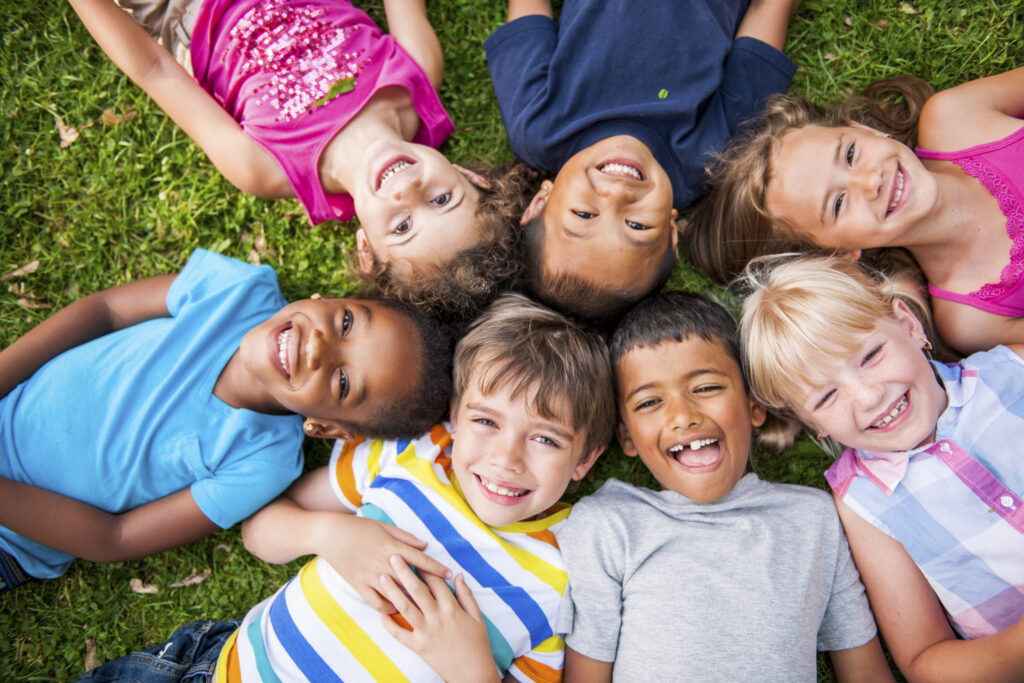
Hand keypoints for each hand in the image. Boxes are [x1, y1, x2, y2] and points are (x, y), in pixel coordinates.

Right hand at [317, 514, 450, 613]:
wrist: (329, 535)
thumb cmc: (359, 528)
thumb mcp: (384, 527)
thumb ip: (405, 538)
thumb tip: (425, 545)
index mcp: (391, 547)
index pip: (420, 560)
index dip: (436, 567)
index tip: (449, 574)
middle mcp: (383, 563)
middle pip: (411, 580)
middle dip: (428, 589)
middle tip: (442, 597)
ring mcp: (370, 576)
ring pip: (395, 595)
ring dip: (409, 602)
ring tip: (423, 608)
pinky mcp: (359, 586)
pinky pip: (377, 603)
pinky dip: (388, 608)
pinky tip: (397, 609)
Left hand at [379, 556, 499, 682]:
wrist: (472, 673)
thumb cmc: (477, 643)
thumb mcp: (477, 617)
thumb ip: (466, 595)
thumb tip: (458, 575)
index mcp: (452, 608)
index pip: (436, 582)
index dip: (424, 567)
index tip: (414, 555)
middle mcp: (437, 617)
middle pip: (417, 589)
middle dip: (404, 571)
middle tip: (393, 557)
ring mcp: (426, 632)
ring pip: (405, 607)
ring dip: (393, 591)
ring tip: (382, 577)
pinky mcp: (418, 647)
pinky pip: (400, 634)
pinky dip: (389, 624)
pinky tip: (382, 613)